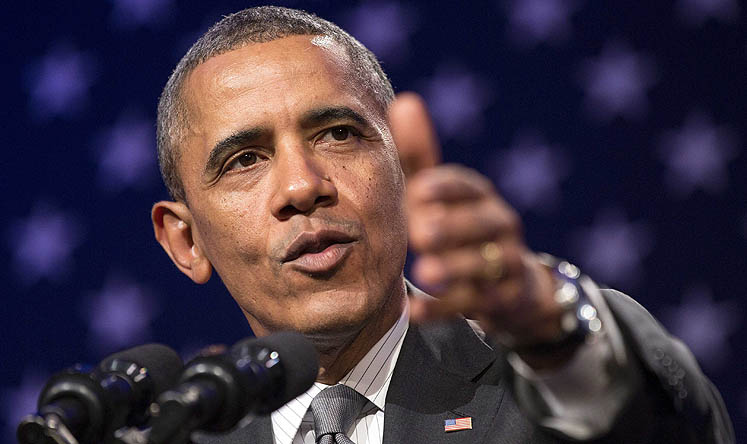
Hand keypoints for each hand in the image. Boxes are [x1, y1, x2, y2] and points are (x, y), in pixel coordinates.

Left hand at [389, 93, 566, 352]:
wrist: (507, 282)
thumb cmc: (458, 227)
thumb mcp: (438, 193)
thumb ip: (418, 155)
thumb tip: (404, 101)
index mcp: (479, 195)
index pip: (467, 184)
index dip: (445, 187)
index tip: (420, 190)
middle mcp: (499, 224)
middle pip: (481, 223)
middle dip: (452, 227)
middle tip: (422, 232)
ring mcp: (505, 262)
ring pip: (484, 264)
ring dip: (454, 268)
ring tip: (425, 274)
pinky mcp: (503, 298)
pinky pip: (476, 303)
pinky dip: (446, 309)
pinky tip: (416, 312)